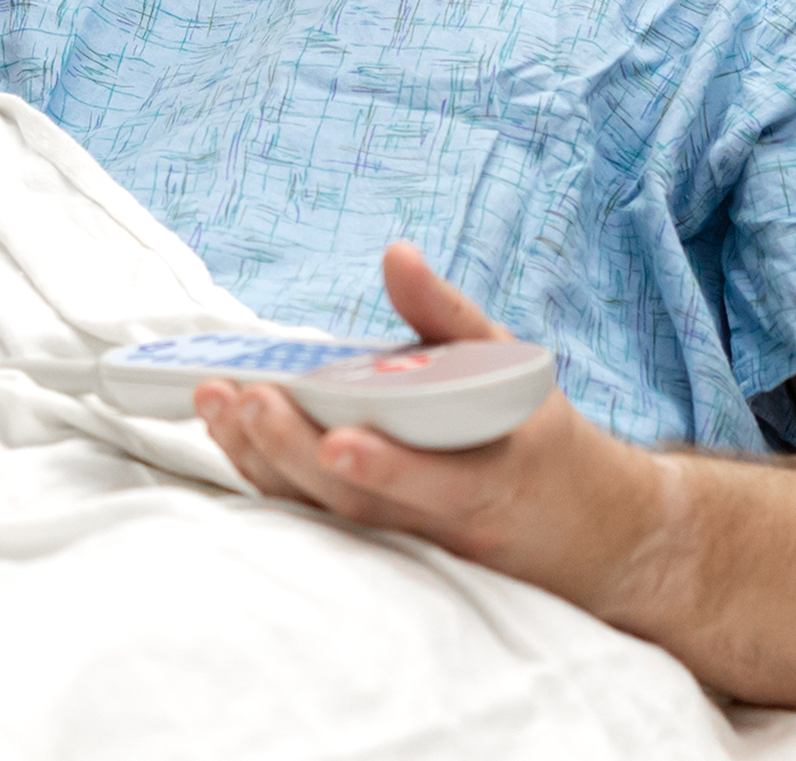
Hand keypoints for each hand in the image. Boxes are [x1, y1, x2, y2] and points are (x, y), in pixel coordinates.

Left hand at [198, 243, 677, 621]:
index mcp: (490, 477)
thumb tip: (398, 253)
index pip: (435, 483)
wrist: (578, 531)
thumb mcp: (509, 365)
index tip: (338, 440)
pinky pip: (315, 518)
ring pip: (327, 515)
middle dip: (295, 451)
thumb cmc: (533, 436)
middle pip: (359, 502)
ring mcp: (401, 541)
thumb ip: (448, 314)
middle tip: (248, 398)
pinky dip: (268, 477)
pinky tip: (228, 432)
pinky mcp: (372, 543)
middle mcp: (440, 523)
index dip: (386, 467)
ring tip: (218, 404)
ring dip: (265, 462)